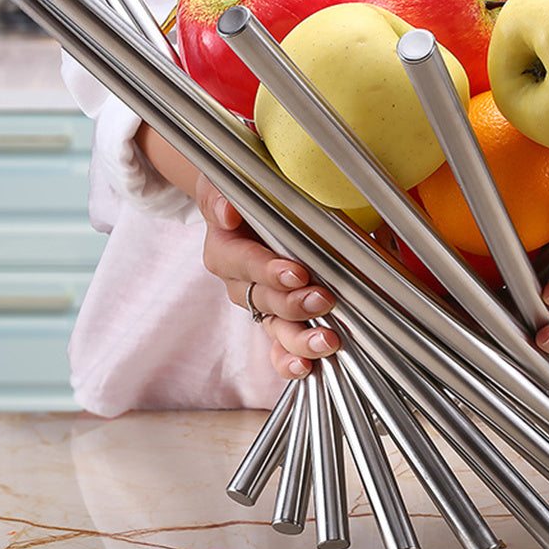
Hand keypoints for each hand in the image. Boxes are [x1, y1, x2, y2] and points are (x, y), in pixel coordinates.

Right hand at [195, 175, 339, 378]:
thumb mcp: (226, 180)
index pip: (244, 262)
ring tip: (326, 341)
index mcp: (225, 250)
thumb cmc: (242, 188)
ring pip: (275, 329)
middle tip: (322, 299)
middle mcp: (239, 284)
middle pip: (263, 300)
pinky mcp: (277, 320)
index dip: (268, 270)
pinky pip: (280, 347)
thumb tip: (227, 212)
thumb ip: (221, 195)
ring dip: (300, 338)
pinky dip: (291, 361)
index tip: (296, 273)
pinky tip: (307, 369)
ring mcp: (259, 305)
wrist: (244, 203)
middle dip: (293, 304)